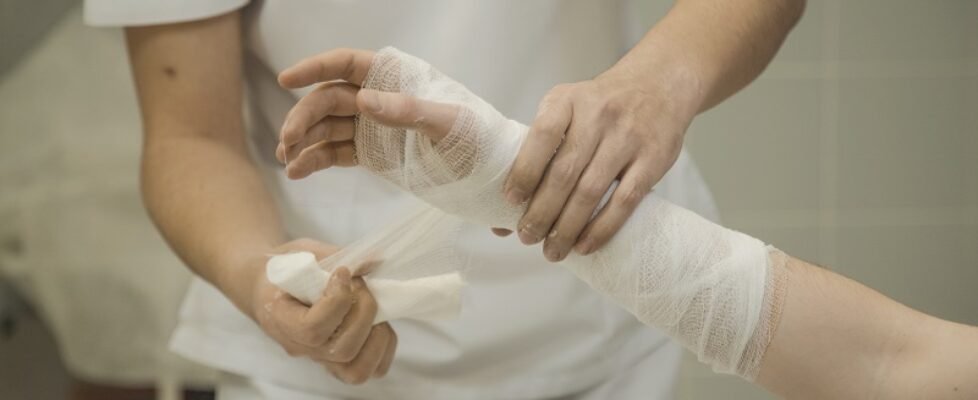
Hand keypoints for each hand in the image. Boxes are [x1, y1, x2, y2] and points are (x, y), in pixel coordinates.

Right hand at [251, 238, 396, 384]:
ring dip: (377, 334)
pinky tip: (379, 320)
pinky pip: (369, 369)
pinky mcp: (338, 360)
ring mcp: (320, 357)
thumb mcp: (302, 252)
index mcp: (281, 320)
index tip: (342, 272)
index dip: (338, 301)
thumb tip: (375, 261)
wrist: (269, 286)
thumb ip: (335, 256)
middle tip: (360, 284)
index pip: (313, 329)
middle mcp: (300, 347)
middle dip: (364, 312)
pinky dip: (383, 347)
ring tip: (372, 305)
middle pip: (342, 350)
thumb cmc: (283, 268)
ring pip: (357, 369)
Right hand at [276, 48, 459, 177]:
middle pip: (328, 100)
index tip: (286, 79)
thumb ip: (407, 111)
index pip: (347, 64)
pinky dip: (314, 160)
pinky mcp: (370, 154)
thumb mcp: (446, 123)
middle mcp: (378, 99)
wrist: (488, 171)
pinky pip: (335, 152)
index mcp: (394, 78)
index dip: (314, 68)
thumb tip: (364, 100)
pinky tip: (296, 172)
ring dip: (302, 141)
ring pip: (326, 127)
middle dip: (303, 118)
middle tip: (287, 142)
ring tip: (286, 161)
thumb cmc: (476, 137)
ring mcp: (371, 127)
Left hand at [499, 69, 697, 260]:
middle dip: (542, 211)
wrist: (659, 84)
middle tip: (527, 237)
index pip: (543, 135)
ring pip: (591, 191)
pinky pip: (625, 200)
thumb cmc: (599, 105)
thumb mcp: (567, 107)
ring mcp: (628, 138)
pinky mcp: (654, 159)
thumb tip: (504, 206)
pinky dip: (602, 228)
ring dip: (567, 227)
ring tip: (552, 251)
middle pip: (564, 172)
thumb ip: (539, 148)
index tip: (511, 201)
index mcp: (568, 101)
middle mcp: (598, 116)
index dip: (525, 171)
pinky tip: (584, 245)